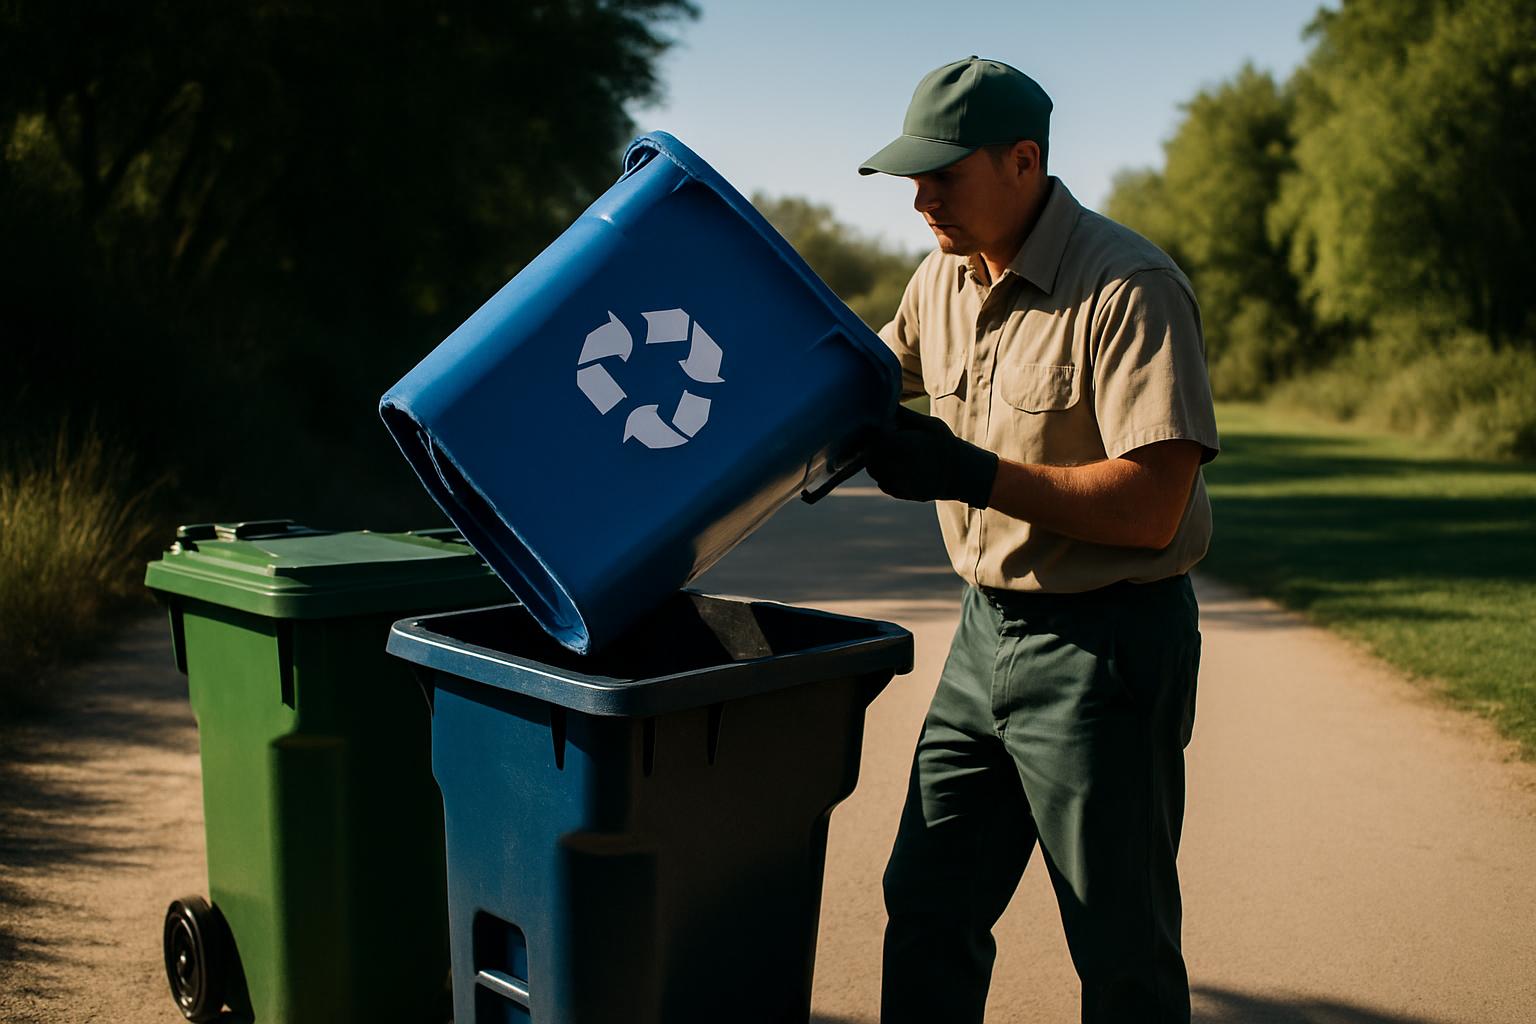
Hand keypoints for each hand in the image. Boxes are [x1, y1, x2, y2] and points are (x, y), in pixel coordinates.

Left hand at [865, 406, 998, 507]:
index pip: (877, 442)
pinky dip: (884, 477)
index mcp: (908, 446)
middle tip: (879, 444)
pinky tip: (895, 469)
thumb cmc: (945, 444)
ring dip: (876, 463)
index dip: (874, 438)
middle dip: (872, 450)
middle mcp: (904, 467)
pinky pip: (884, 485)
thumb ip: (907, 416)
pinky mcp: (905, 494)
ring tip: (888, 455)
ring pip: (876, 473)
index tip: (879, 433)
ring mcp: (904, 483)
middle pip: (872, 458)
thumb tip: (887, 404)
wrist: (962, 473)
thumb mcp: (930, 425)